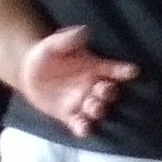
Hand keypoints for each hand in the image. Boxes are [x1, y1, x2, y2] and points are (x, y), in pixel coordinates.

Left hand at [17, 25, 139, 137]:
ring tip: (93, 108)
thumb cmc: (46, 55)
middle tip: (104, 91)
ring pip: (98, 110)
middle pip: (109, 93)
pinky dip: (84, 128)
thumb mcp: (53, 44)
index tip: (133, 72)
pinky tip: (83, 129)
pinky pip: (81, 124)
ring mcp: (83, 103)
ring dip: (98, 111)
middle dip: (109, 93)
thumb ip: (67, 39)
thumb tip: (83, 32)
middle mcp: (93, 87)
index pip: (114, 69)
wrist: (28, 73)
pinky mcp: (70, 116)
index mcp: (95, 68)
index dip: (124, 71)